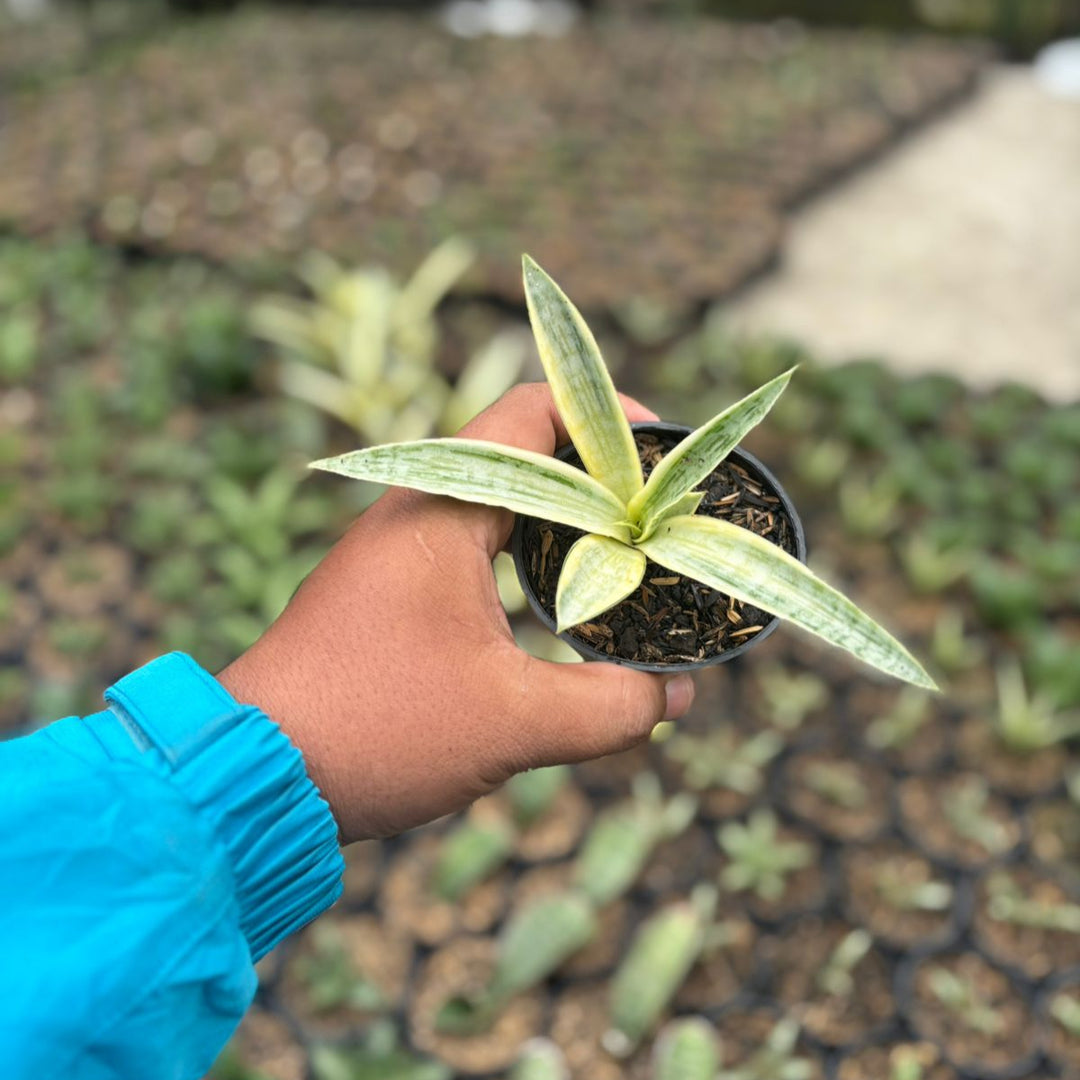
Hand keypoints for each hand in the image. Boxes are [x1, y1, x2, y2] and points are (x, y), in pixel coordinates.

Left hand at [218, 384, 694, 843]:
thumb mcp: (512, 723)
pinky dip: (522, 555)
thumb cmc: (376, 730)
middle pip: (520, 457)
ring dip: (558, 519)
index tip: (660, 448)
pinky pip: (470, 545)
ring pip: (495, 505)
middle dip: (595, 476)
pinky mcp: (387, 591)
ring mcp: (394, 551)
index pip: (529, 418)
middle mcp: (412, 513)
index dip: (602, 418)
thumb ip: (610, 707)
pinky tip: (558, 598)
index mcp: (439, 513)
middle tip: (655, 511)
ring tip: (622, 551)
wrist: (253, 776)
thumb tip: (676, 692)